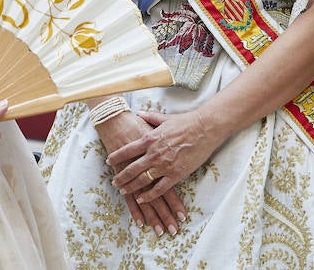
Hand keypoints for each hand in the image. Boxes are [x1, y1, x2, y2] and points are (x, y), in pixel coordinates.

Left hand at [95, 111, 187, 234]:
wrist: (204, 128)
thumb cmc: (185, 122)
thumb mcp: (164, 118)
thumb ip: (149, 117)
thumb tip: (138, 113)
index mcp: (149, 139)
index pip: (127, 150)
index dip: (116, 157)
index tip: (109, 161)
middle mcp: (154, 154)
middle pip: (131, 168)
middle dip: (121, 177)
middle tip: (114, 182)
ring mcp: (164, 165)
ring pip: (142, 180)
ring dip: (131, 187)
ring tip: (123, 191)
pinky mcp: (176, 174)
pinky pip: (159, 189)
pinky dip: (149, 195)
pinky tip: (142, 198)